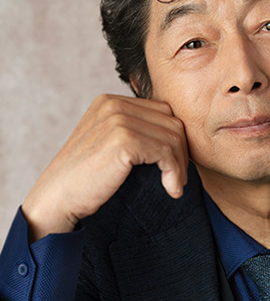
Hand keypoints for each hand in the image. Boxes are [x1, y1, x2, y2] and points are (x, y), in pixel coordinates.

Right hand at [22, 94, 188, 240]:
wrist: (56, 199)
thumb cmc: (86, 176)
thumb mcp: (110, 142)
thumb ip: (136, 129)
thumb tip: (178, 134)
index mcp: (112, 101)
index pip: (163, 111)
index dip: (174, 138)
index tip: (176, 164)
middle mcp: (115, 104)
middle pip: (171, 121)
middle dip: (181, 151)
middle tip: (179, 178)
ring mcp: (118, 120)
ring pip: (172, 137)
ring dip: (179, 165)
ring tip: (175, 186)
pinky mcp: (123, 140)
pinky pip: (165, 152)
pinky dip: (174, 172)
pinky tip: (171, 189)